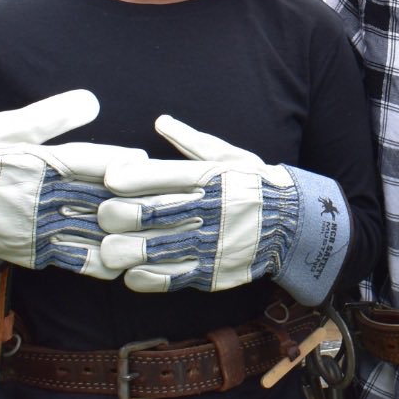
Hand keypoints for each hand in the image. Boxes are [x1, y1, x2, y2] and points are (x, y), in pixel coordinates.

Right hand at [0, 90, 145, 276]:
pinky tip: (131, 257)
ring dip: (126, 229)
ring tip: (160, 226)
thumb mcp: (4, 129)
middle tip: (167, 193)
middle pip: (97, 196)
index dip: (117, 161)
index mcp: (38, 165)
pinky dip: (105, 260)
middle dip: (132, 196)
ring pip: (93, 228)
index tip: (144, 159)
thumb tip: (92, 101)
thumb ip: (48, 115)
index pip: (85, 162)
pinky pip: (78, 258)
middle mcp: (43, 198)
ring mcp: (43, 228)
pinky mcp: (40, 252)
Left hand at [98, 115, 350, 303]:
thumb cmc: (257, 185)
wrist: (296, 225)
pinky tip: (131, 272)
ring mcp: (210, 243)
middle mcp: (209, 209)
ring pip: (156, 249)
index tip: (110, 179)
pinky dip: (146, 277)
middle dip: (119, 215)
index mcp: (211, 178)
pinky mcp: (212, 271)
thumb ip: (192, 142)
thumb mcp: (231, 156)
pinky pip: (171, 277)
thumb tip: (161, 121)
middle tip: (103, 214)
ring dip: (126, 249)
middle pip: (152, 213)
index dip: (131, 178)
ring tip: (108, 247)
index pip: (164, 176)